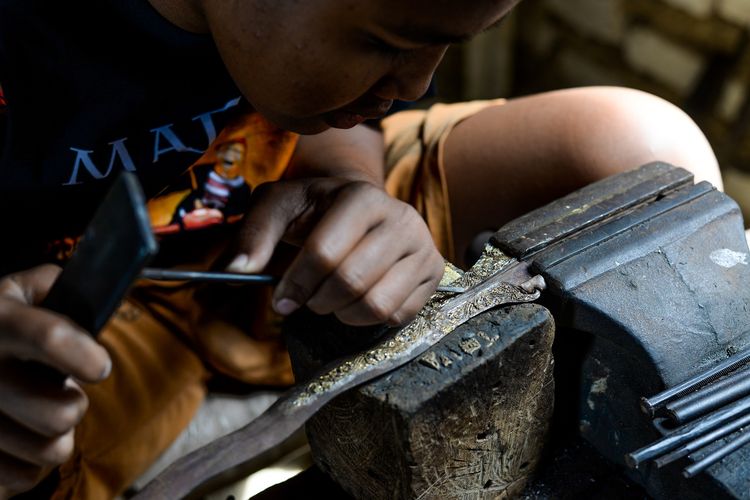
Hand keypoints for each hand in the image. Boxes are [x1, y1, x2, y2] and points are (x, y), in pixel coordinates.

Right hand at [0, 265, 110, 493]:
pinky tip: (18, 437)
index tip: (100, 366)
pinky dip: (30, 463)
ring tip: (38, 414)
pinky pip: (22, 478)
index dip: (83, 356)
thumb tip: (102, 296)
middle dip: (74, 406)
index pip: (46, 336)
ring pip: (48, 451)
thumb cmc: (5, 323)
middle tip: (63, 392)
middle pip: (58, 414)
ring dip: (55, 437)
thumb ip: (64, 288)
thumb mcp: (24, 291)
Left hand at [229, 178, 444, 325]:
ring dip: (343, 314)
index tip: (281, 300)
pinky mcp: (434, 273)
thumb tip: (235, 270)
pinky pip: (399, 316)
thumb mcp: (279, 208)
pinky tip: (357, 301)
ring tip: (332, 299)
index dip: (296, 284)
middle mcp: (401, 218)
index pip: (325, 252)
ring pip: (377, 305)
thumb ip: (254, 234)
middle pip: (351, 283)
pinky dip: (369, 319)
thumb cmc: (315, 210)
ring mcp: (423, 246)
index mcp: (361, 196)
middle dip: (318, 301)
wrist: (362, 210)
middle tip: (308, 300)